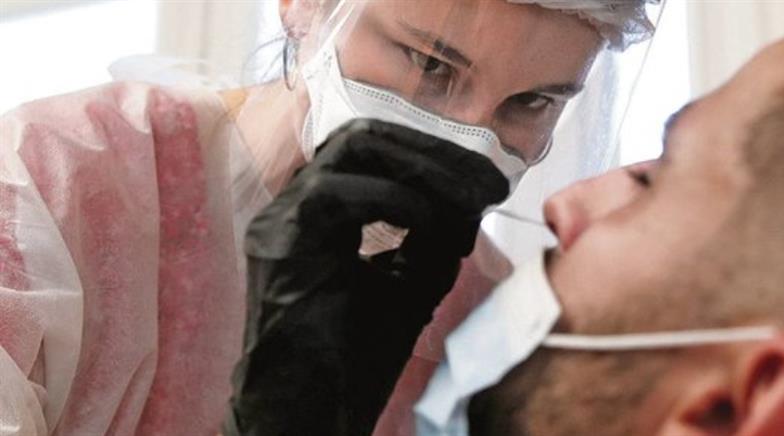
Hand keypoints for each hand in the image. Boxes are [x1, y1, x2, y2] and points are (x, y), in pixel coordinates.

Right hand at [225, 119, 507, 434]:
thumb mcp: (411, 286)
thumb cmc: (353, 359)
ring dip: (422, 168)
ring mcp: (281, 219)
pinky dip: (395, 200)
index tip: (490, 182)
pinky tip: (430, 224)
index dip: (436, 157)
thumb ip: (435, 239)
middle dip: (434, 152)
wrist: (308, 414)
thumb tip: (469, 201)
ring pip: (352, 149)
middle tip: (486, 181)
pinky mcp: (278, 242)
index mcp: (322, 213)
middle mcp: (295, 206)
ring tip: (467, 197)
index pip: (377, 153)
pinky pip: (336, 193)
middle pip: (365, 137)